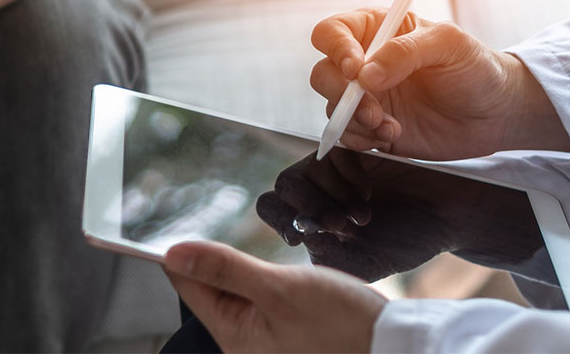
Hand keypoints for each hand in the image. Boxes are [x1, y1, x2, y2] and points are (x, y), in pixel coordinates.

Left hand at [163, 241, 385, 352]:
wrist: (395, 347)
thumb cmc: (344, 327)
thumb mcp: (278, 288)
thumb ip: (224, 269)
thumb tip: (174, 254)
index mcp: (233, 337)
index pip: (188, 287)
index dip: (183, 254)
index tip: (183, 227)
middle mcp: (245, 345)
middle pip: (211, 290)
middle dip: (221, 262)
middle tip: (242, 245)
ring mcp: (266, 342)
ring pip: (239, 293)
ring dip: (247, 271)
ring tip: (273, 265)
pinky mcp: (287, 335)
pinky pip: (263, 302)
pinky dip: (268, 284)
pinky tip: (288, 279)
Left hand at [256, 150, 458, 280]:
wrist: (445, 213)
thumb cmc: (405, 242)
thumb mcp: (369, 263)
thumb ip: (333, 258)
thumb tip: (303, 238)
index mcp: (308, 219)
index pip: (271, 209)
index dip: (281, 220)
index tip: (306, 235)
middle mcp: (313, 191)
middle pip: (282, 185)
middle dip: (308, 206)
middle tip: (340, 225)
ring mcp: (330, 168)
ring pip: (304, 171)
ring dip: (333, 195)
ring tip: (364, 215)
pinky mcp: (351, 148)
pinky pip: (332, 153)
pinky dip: (348, 174)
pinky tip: (368, 192)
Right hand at [309, 8, 568, 159]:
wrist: (497, 114)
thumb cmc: (477, 68)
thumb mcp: (450, 45)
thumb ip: (405, 51)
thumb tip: (365, 73)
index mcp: (377, 31)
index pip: (331, 32)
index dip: (335, 49)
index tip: (356, 69)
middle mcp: (364, 63)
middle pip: (323, 73)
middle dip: (342, 94)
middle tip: (374, 109)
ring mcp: (366, 97)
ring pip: (333, 107)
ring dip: (357, 120)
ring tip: (392, 127)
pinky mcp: (372, 127)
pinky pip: (347, 134)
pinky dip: (363, 139)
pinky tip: (394, 136)